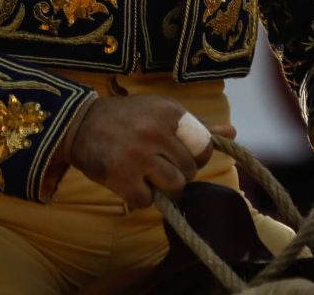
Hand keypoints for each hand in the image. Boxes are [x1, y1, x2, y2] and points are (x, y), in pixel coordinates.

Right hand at [63, 94, 217, 210]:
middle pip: (190, 170)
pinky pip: (147, 201)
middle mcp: (156, 132)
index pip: (204, 147)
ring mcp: (139, 155)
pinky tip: (130, 182)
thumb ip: (197, 126)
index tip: (179, 155)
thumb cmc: (127, 118)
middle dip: (177, 173)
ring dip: (162, 187)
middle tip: (156, 164)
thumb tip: (232, 131)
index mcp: (170, 113)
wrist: (80, 123)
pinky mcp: (122, 177)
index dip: (195, 157)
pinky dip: (140, 197)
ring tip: (146, 175)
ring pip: (175, 187)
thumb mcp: (161, 112)